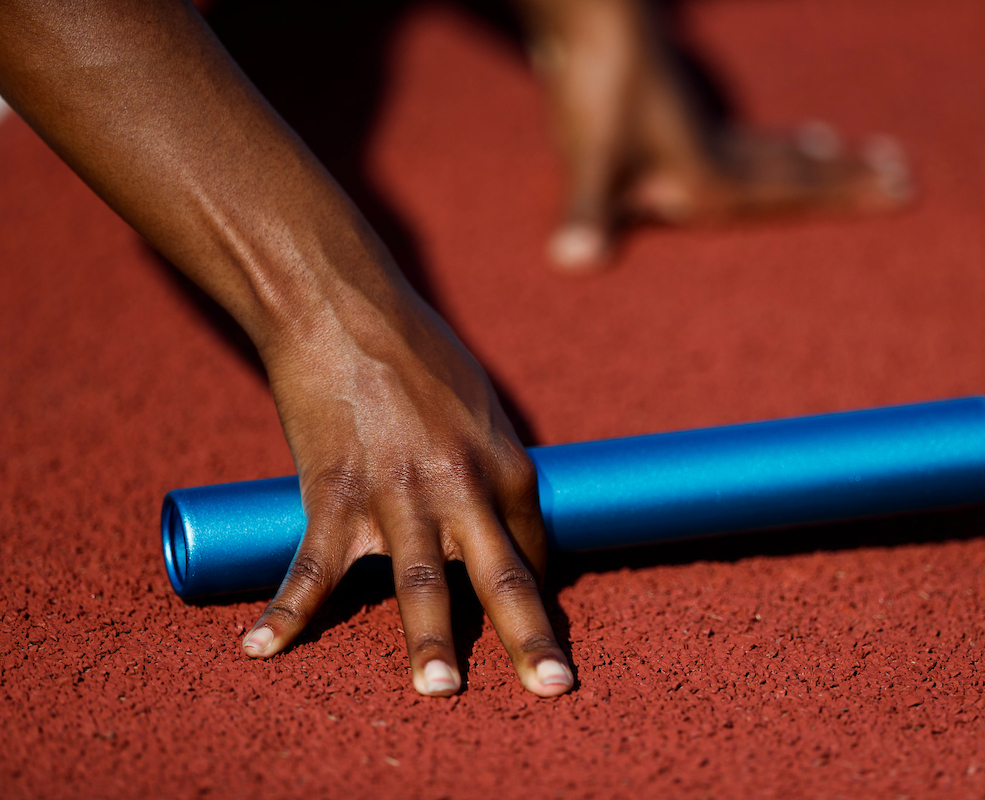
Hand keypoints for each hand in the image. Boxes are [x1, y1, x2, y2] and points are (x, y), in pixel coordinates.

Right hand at [0, 0, 572, 696]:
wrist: (342, 306)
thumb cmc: (416, 352)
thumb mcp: (478, 403)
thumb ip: (489, 461)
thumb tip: (495, 511)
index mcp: (505, 462)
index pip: (531, 549)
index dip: (530, 590)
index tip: (525, 617)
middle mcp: (461, 483)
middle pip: (501, 574)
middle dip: (529, 636)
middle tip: (555, 687)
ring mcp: (398, 491)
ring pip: (419, 580)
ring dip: (427, 640)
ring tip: (438, 690)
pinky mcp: (334, 489)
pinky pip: (312, 563)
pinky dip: (286, 608)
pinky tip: (263, 646)